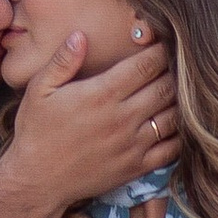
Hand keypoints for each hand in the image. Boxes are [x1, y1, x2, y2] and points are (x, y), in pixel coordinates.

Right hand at [1, 31, 179, 217]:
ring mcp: (132, 145)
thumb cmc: (36, 132)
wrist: (37, 181)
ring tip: (178, 91)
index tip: (164, 42)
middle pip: (166, 87)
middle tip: (177, 63)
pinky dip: (180, 134)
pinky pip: (172, 149)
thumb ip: (62, 61)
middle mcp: (122, 118)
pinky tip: (176, 124)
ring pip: (174, 116)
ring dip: (180, 101)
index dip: (160, 50)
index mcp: (101, 95)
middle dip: (174, 72)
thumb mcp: (39, 90)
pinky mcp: (136, 167)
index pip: (146, 65)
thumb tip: (80, 36)